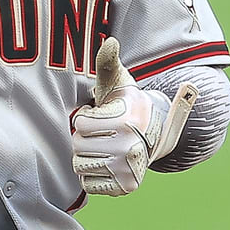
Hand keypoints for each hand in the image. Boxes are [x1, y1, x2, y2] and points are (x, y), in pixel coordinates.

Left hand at [71, 37, 197, 195]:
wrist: (152, 135)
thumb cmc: (125, 106)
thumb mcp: (118, 82)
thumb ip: (108, 62)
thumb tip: (110, 41)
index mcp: (126, 123)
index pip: (80, 123)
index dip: (86, 117)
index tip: (101, 114)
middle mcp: (130, 149)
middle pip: (78, 146)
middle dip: (85, 136)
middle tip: (102, 132)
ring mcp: (129, 171)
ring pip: (80, 165)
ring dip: (86, 155)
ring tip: (103, 146)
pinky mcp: (125, 188)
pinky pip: (87, 184)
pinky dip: (92, 175)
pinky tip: (105, 163)